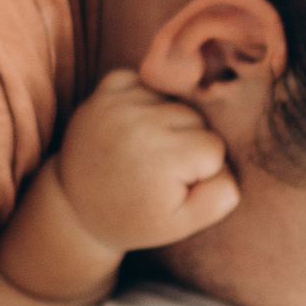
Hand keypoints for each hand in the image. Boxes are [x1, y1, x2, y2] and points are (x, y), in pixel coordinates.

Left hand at [58, 73, 237, 252]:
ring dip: (168, 122)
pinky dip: (146, 100)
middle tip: (159, 170)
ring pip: (175, 100)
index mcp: (162, 157)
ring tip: (146, 150)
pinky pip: (147, 81)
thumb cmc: (136, 217)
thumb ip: (219, 199)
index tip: (174, 186)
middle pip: (198, 120)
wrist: (77, 205)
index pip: (216, 148)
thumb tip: (229, 166)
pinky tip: (135, 127)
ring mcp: (119, 102)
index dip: (203, 171)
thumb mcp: (181, 224)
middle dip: (188, 143)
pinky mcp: (105, 90)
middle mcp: (140, 122)